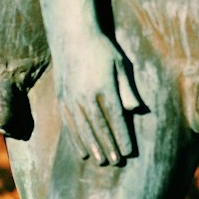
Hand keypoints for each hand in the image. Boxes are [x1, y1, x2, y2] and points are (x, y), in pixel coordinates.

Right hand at [56, 34, 142, 166]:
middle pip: (99, 127)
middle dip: (108, 146)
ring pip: (82, 129)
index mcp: (103, 87)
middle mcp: (85, 95)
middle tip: (117, 162)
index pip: (115, 117)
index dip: (122, 136)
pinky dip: (76, 139)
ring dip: (92, 147)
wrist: (71, 35)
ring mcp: (70, 98)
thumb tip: (136, 110)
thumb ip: (127, 88)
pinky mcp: (61, 99)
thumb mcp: (120, 64)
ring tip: (101, 161)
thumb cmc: (102, 49)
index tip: (129, 152)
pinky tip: (82, 151)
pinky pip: (69, 124)